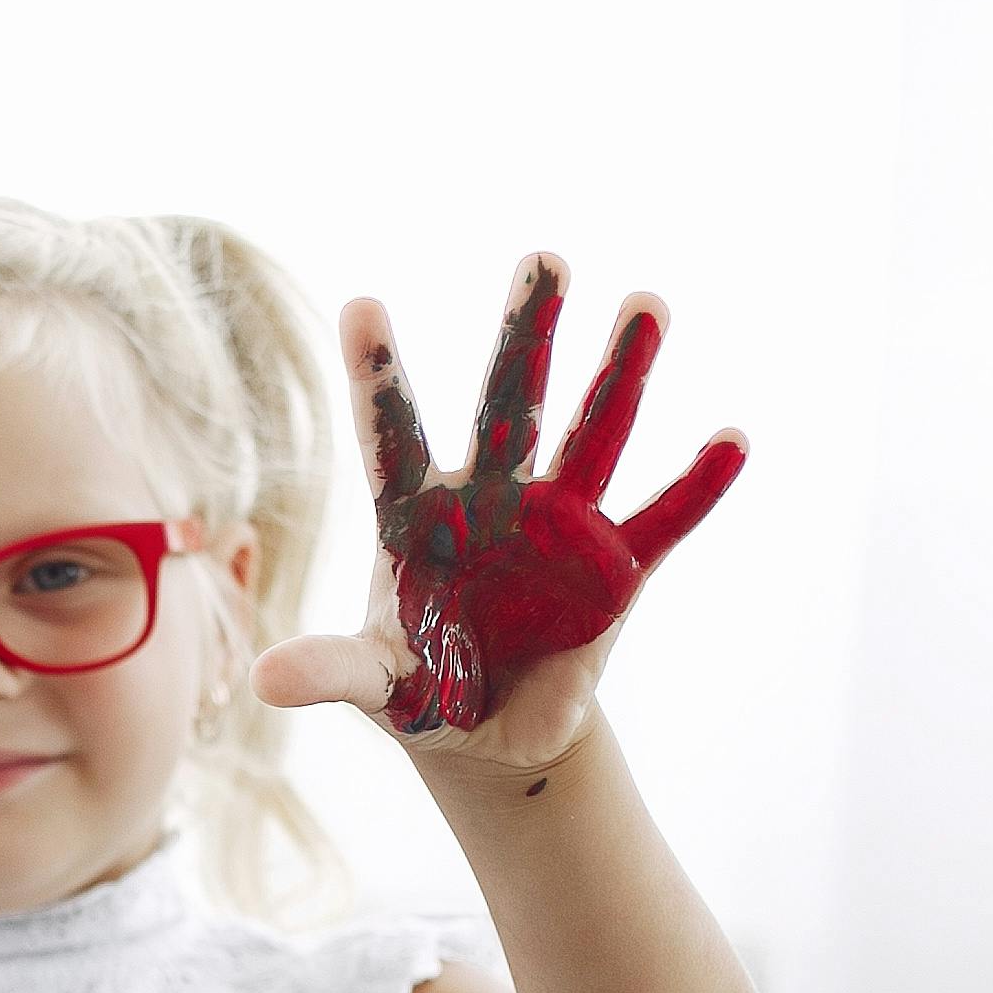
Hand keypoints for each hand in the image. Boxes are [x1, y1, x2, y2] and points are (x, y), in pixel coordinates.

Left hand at [257, 255, 745, 770]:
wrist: (491, 735)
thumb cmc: (421, 692)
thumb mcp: (375, 687)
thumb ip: (330, 672)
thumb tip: (261, 680)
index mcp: (415, 519)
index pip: (391, 436)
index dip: (376, 376)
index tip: (360, 303)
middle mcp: (492, 500)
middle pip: (506, 404)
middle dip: (524, 335)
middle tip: (543, 258)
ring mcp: (560, 525)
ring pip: (592, 434)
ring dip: (621, 371)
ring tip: (646, 301)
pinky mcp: (618, 568)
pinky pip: (664, 521)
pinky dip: (698, 487)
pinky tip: (731, 439)